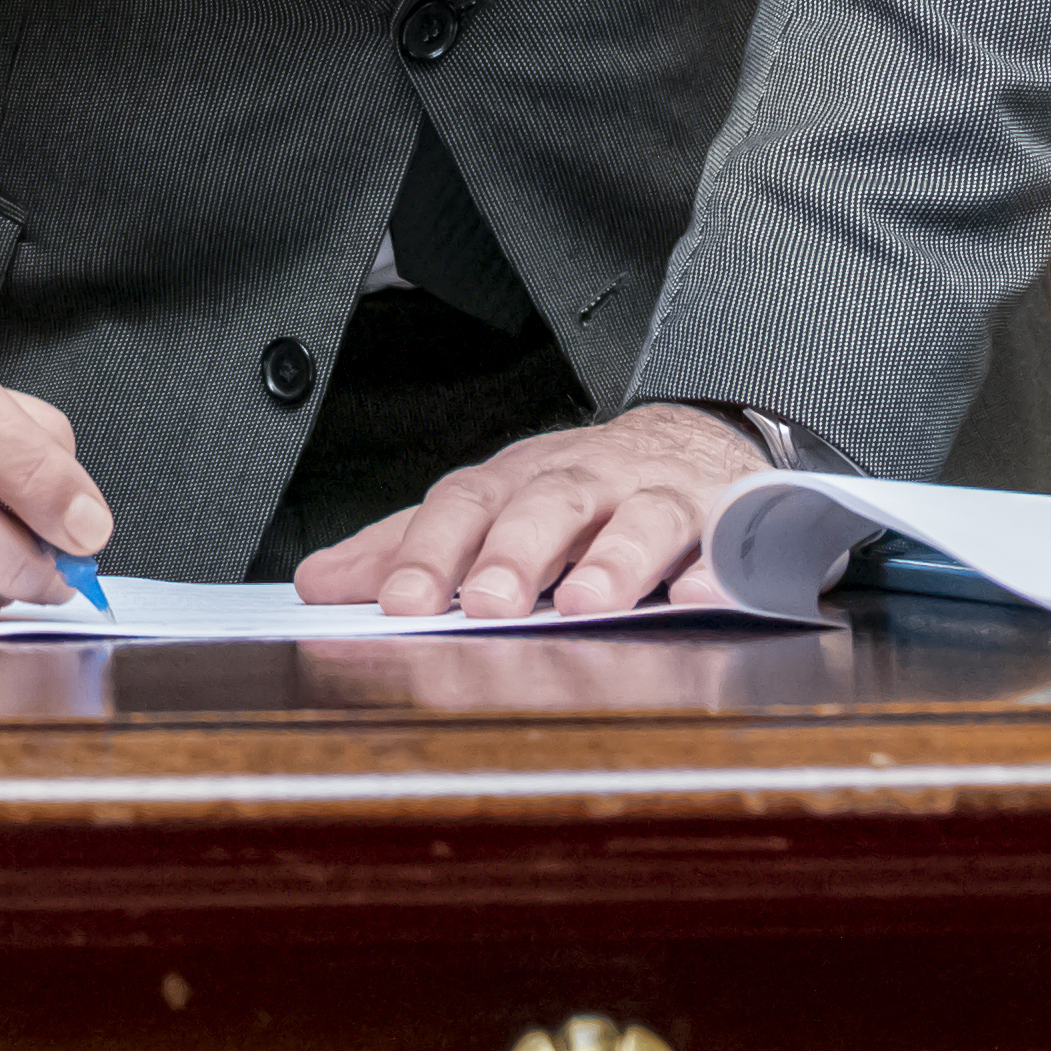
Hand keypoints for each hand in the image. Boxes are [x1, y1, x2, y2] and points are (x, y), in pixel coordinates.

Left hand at [292, 399, 764, 618]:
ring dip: (613, 560)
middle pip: (548, 505)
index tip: (399, 602)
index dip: (432, 552)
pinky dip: (718, 570)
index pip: (465, 506)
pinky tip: (699, 597)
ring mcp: (662, 497)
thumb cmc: (576, 494)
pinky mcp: (731, 521)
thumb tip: (318, 585)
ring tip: (585, 603)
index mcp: (519, 482)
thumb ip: (408, 547)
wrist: (694, 446)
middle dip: (516, 552)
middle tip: (488, 603)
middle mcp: (587, 481)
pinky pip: (732, 544)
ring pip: (639, 519)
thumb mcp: (490, 510)